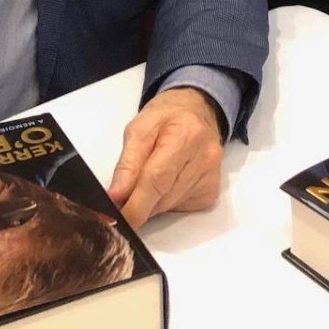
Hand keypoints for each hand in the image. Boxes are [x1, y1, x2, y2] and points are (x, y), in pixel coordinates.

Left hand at [107, 87, 224, 228]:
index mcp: (185, 134)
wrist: (198, 110)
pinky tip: (167, 181)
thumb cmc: (167, 116)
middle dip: (139, 203)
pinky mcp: (211, 190)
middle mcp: (204, 157)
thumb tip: (117, 195)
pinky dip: (166, 201)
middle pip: (163, 197)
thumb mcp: (139, 128)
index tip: (119, 218)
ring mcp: (211, 176)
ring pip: (169, 206)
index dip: (135, 204)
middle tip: (123, 198)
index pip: (157, 179)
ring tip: (148, 178)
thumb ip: (127, 163)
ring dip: (152, 202)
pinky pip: (180, 207)